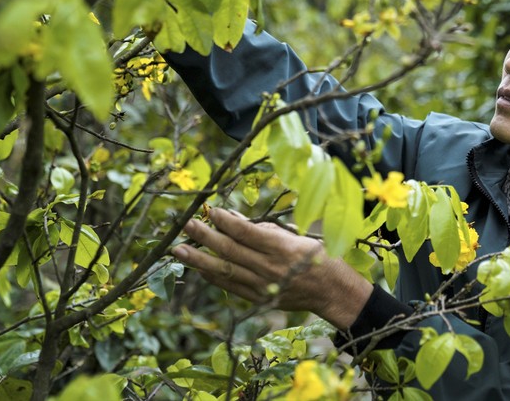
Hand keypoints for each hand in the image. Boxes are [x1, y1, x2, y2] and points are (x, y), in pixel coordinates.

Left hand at [170, 208, 372, 329]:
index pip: (246, 233)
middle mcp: (270, 268)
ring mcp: (262, 286)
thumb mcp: (296, 236)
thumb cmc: (317, 257)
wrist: (331, 291)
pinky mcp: (258, 299)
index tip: (211, 211)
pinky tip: (198, 267)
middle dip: (205, 236)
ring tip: (179, 250)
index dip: (225, 221)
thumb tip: (233, 219)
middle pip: (230, 250)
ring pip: (224, 270)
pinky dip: (212, 276)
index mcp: (282, 248)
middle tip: (186, 224)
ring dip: (199, 259)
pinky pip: (229, 286)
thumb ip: (264, 229)